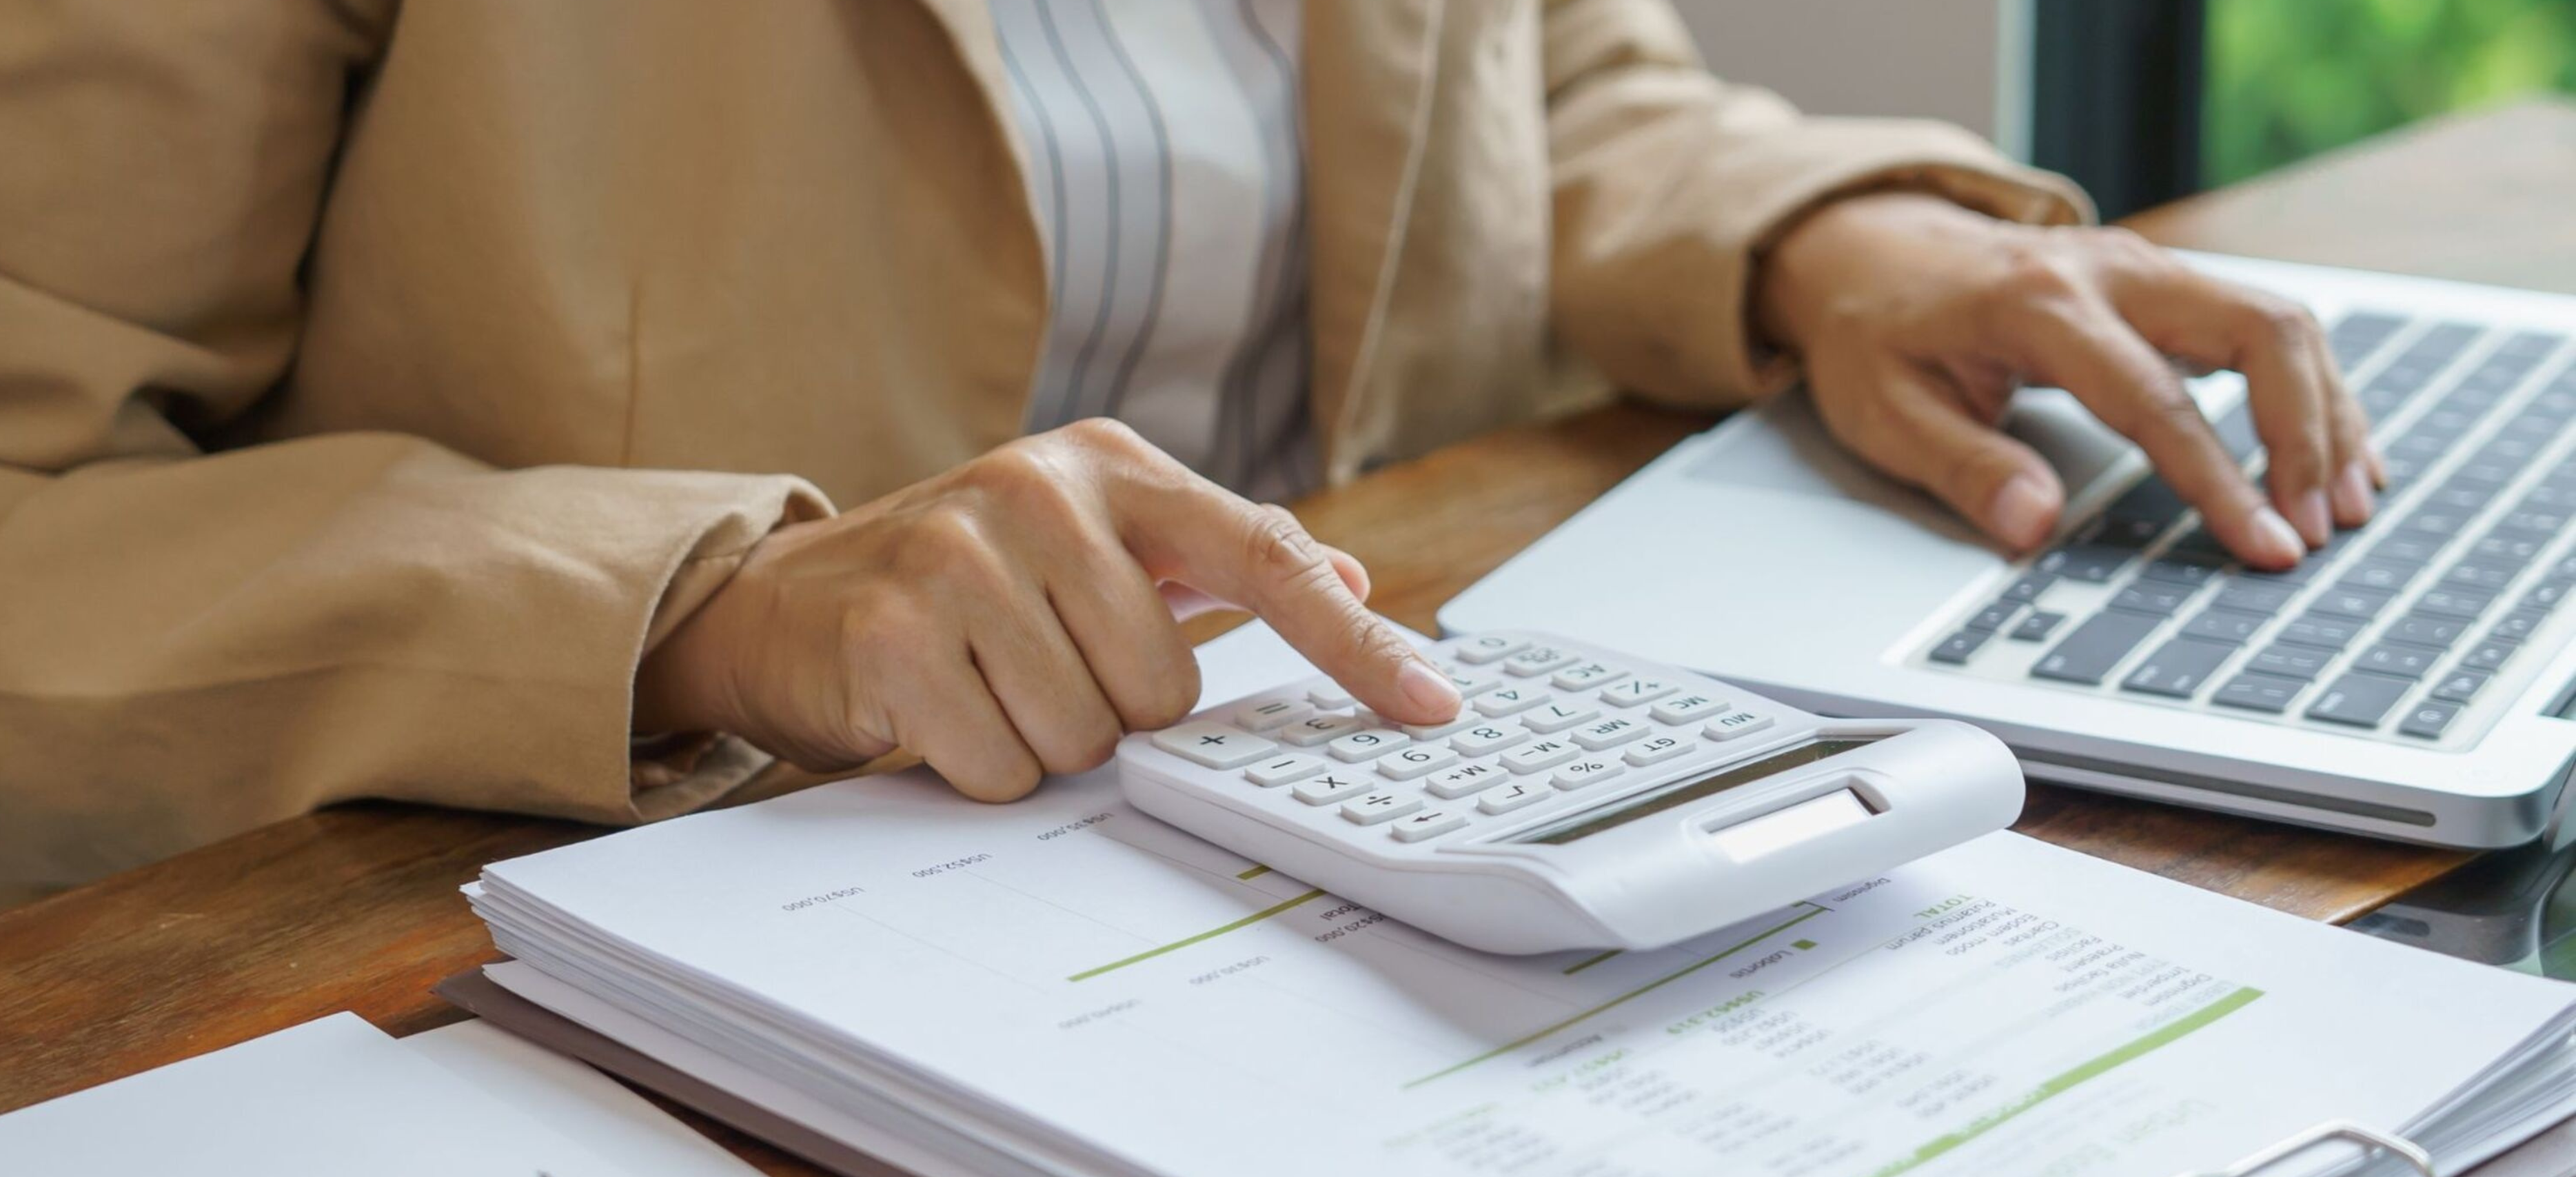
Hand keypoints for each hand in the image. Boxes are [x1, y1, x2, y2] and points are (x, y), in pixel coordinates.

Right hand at [634, 419, 1462, 799]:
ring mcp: (961, 555)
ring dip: (1040, 742)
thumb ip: (1217, 562)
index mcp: (1109, 464)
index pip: (1265, 554)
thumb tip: (1353, 580)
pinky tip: (936, 711)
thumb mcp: (1089, 544)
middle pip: (1164, 687)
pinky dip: (977, 766)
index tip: (1432, 704)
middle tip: (1039, 671)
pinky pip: (1001, 764)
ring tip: (983, 685)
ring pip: (1085, 734)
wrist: (781, 601)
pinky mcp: (896, 631)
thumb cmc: (960, 580)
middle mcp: (1039, 491)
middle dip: (1110, 711)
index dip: (1354, 641)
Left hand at [1753, 192, 2378, 569]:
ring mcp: (2145, 268)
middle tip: (2320, 528)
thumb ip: (1964, 467)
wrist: (1868, 250)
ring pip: (2278, 321)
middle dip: (2305, 435)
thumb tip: (2035, 527)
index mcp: (2039, 305)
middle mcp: (2111, 270)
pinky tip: (2332, 451)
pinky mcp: (2164, 283)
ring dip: (2325, 412)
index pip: (2155, 400)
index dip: (2218, 481)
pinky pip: (2262, 325)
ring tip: (2346, 504)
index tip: (2264, 546)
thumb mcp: (1885, 411)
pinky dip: (2309, 388)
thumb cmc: (1875, 334)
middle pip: (2258, 331)